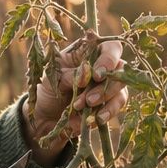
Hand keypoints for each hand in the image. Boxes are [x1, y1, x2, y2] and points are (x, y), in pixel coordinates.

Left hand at [21, 34, 128, 165]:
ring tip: (85, 110)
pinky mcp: (109, 104)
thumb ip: (69, 75)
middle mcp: (104, 67)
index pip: (110, 48)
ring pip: (120, 91)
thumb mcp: (53, 79)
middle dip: (105, 87)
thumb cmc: (49, 88)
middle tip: (89, 100)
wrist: (46, 115)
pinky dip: (105, 114)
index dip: (109, 59)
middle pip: (120, 71)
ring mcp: (109, 86)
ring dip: (105, 102)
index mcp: (90, 52)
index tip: (97, 75)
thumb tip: (85, 77)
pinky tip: (94, 120)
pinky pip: (115, 107)